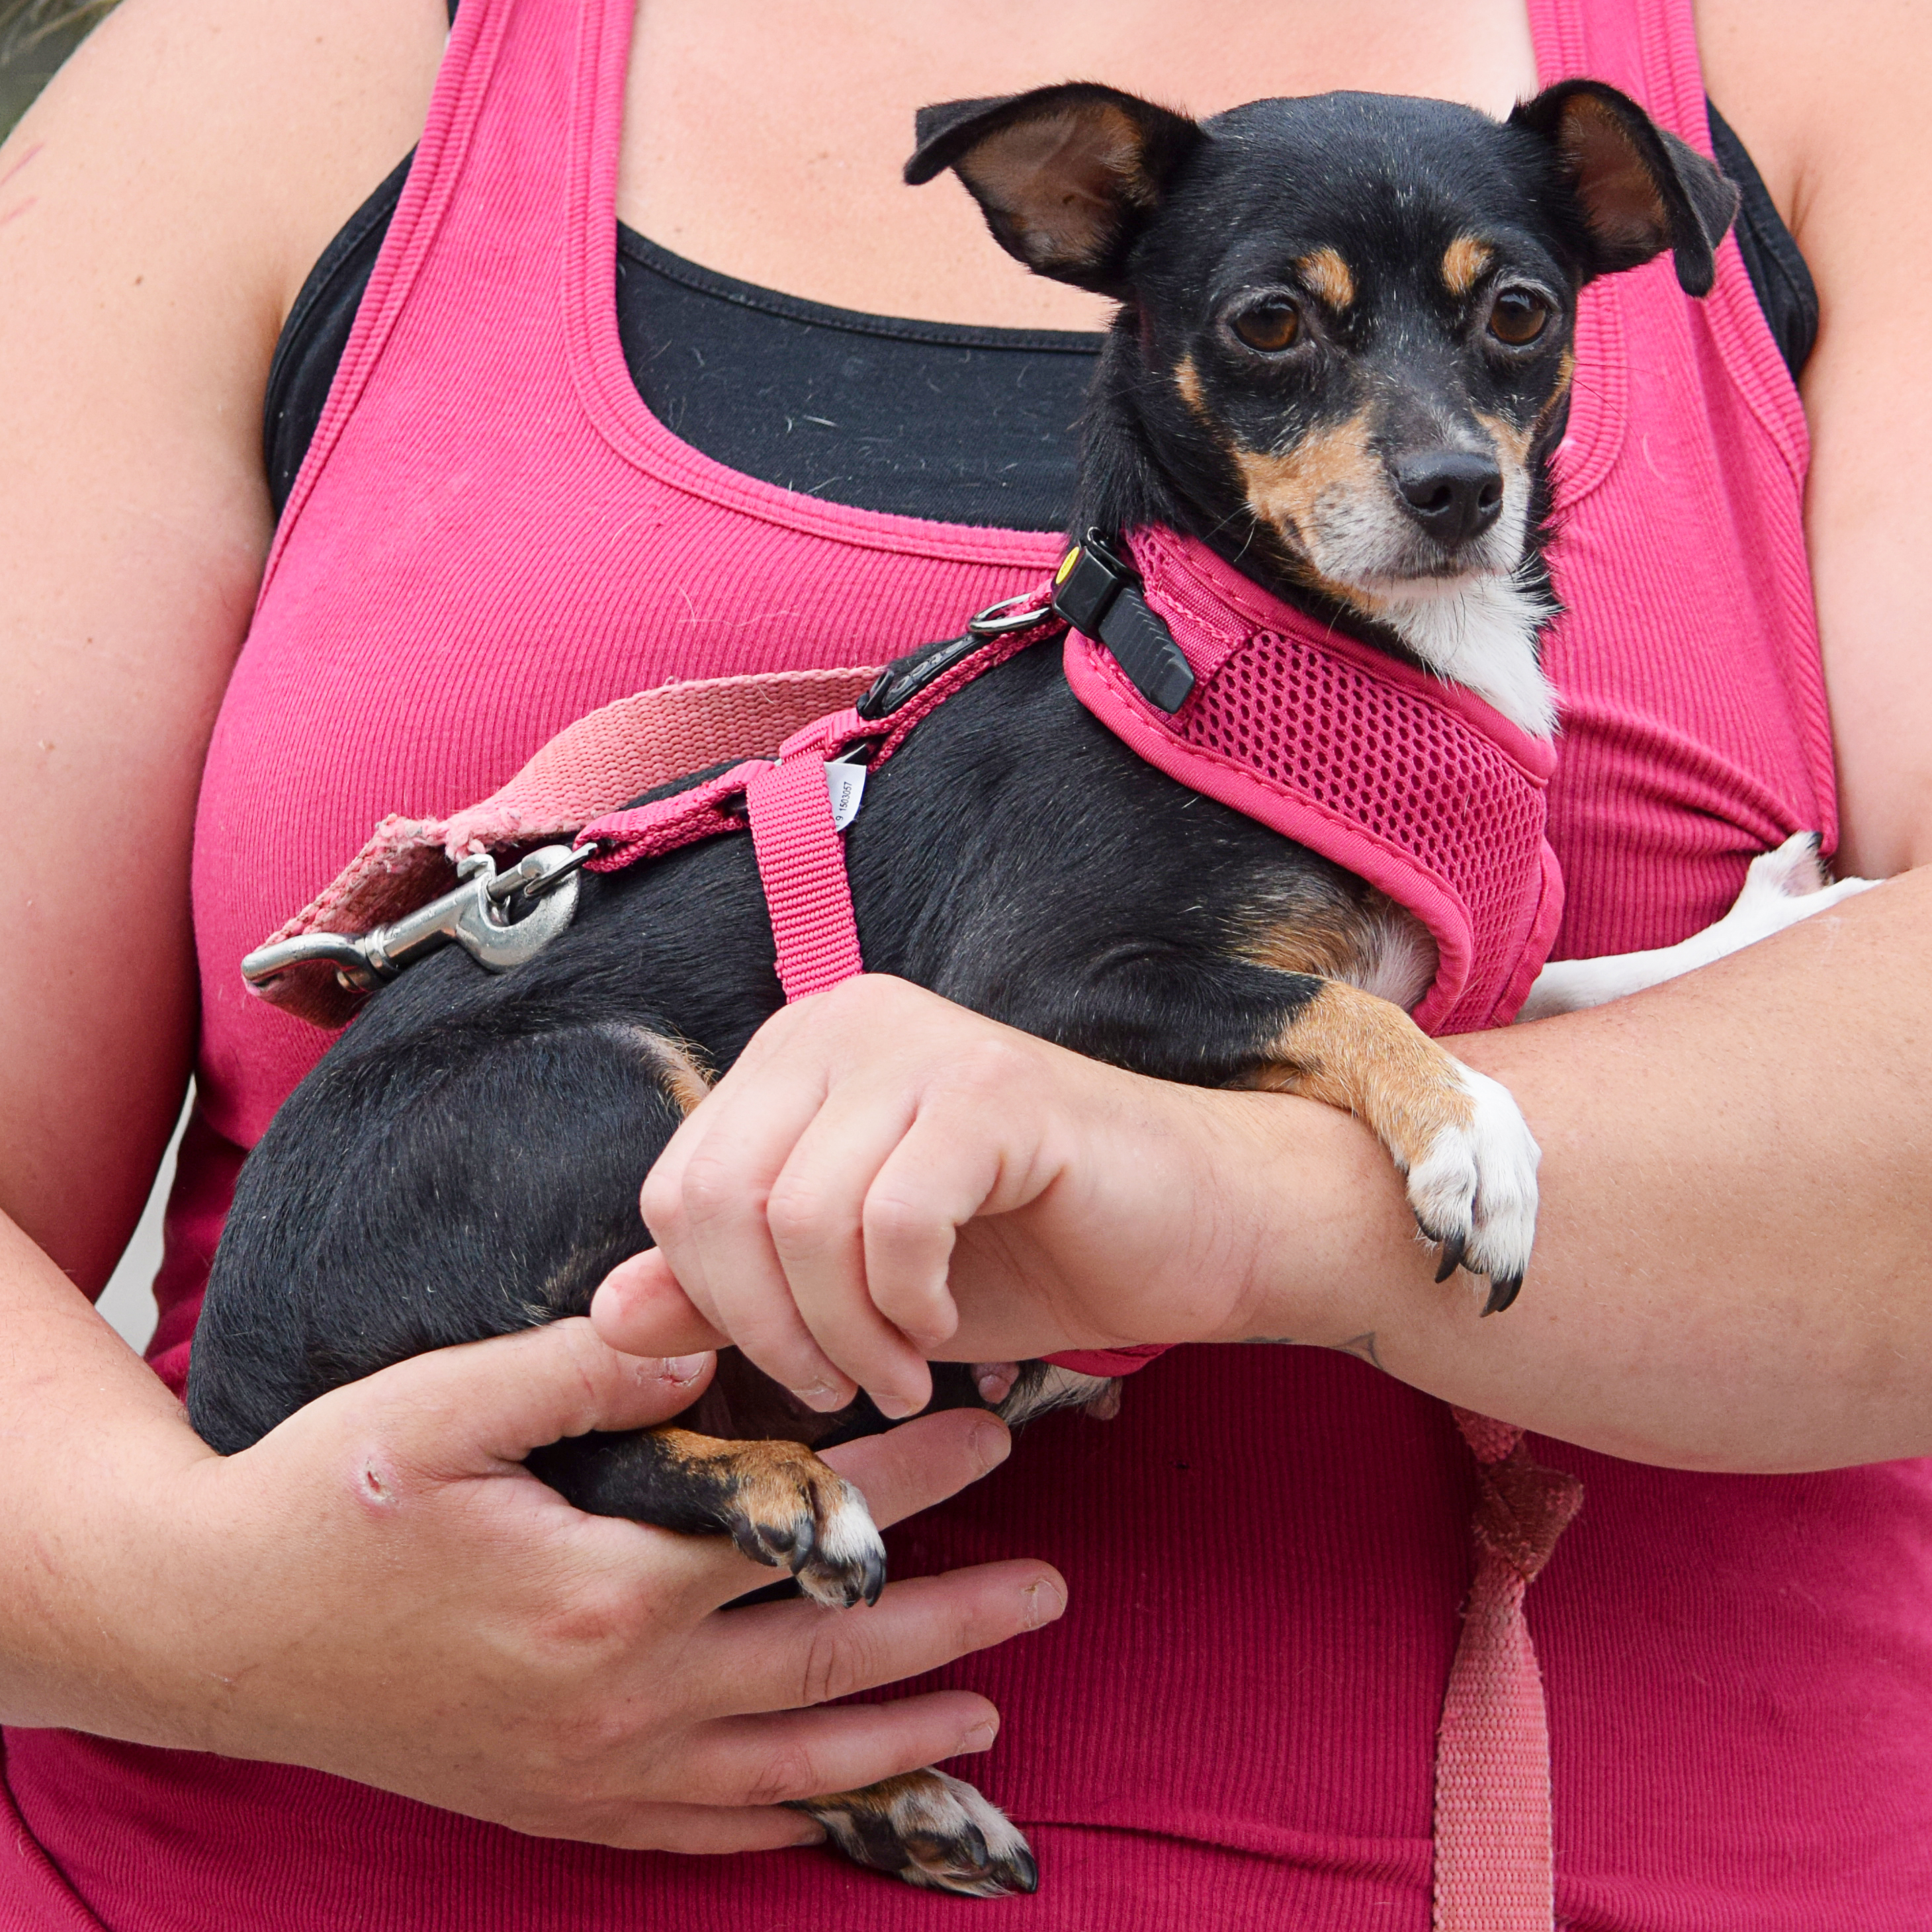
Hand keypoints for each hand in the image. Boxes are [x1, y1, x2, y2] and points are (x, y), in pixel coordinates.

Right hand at [62, 1319, 1062, 1850]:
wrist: (209, 1629)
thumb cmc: (323, 1500)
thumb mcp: (442, 1404)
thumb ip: (586, 1369)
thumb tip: (709, 1333)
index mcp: (607, 1590)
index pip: (803, 1528)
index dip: (907, 1476)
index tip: (989, 1432)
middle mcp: (619, 1701)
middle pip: (829, 1665)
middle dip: (953, 1623)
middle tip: (1050, 1588)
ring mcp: (591, 1772)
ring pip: (789, 1767)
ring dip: (900, 1737)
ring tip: (989, 1712)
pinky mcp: (556, 1807)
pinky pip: (701, 1837)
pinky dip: (787, 1824)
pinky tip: (836, 1811)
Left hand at [593, 976, 1341, 1416]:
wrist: (1201, 1230)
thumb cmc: (1027, 1254)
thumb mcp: (848, 1292)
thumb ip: (729, 1293)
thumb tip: (609, 1313)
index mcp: (795, 1055)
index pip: (676, 1188)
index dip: (715, 1305)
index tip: (799, 1366)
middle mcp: (843, 1022)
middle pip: (717, 1200)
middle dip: (772, 1329)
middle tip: (850, 1383)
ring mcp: (919, 1043)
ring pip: (800, 1218)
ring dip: (846, 1333)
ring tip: (904, 1367)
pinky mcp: (993, 1088)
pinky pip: (892, 1220)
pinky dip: (908, 1304)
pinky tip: (947, 1322)